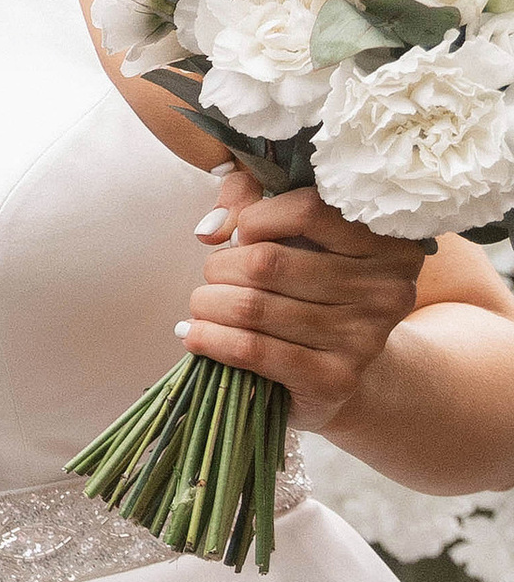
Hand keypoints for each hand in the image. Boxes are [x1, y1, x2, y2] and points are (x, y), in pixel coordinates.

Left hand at [180, 163, 427, 430]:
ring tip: (202, 305)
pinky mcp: (336, 379)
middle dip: (221, 267)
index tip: (241, 234)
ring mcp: (365, 337)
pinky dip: (212, 339)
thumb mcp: (295, 235)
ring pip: (253, 306)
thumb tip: (212, 228)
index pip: (307, 210)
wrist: (344, 373)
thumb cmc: (313, 290)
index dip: (255, 218)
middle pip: (268, 262)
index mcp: (389, 241)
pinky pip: (253, 350)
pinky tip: (193, 335)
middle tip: (214, 277)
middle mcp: (386, 288)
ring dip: (208, 304)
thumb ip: (252, 202)